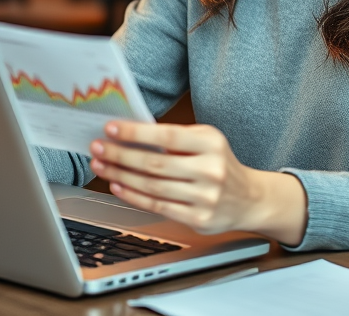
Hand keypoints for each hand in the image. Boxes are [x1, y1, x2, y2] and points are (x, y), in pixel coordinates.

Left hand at [90, 121, 307, 244]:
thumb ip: (175, 138)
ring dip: (121, 176)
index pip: (167, 136)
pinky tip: (118, 187)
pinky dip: (134, 197)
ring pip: (153, 187)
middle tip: (98, 148)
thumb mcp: (207, 141)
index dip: (136, 133)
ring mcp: (205, 197)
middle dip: (121, 155)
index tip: (111, 128)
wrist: (249, 199)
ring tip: (102, 166)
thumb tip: (131, 134)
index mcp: (211, 143)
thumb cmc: (220, 163)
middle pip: (155, 164)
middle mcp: (211, 170)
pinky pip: (158, 206)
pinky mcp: (199, 219)